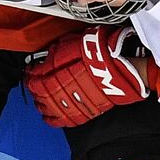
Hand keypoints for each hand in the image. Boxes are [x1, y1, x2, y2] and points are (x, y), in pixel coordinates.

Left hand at [25, 26, 149, 126]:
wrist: (128, 68)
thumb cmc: (107, 52)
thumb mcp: (81, 40)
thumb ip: (62, 48)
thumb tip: (49, 54)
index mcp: (61, 68)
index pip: (38, 74)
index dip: (32, 73)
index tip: (31, 70)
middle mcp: (65, 85)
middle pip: (40, 90)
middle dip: (34, 88)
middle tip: (32, 84)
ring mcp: (74, 100)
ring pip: (48, 105)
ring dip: (40, 102)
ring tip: (38, 99)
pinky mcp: (84, 111)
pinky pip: (62, 119)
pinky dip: (52, 119)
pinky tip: (47, 116)